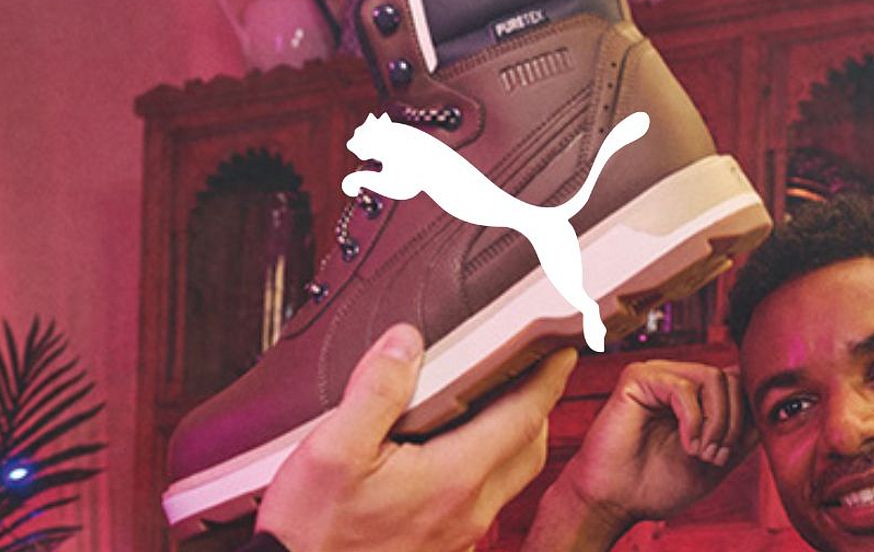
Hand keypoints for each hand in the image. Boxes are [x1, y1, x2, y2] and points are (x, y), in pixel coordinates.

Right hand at [258, 324, 578, 551]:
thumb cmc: (312, 532)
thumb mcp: (332, 449)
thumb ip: (376, 389)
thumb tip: (406, 342)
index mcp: (454, 477)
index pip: (523, 416)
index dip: (547, 377)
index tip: (560, 349)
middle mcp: (468, 510)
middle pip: (529, 448)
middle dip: (537, 406)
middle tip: (529, 370)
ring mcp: (459, 535)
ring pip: (509, 478)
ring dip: (512, 438)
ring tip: (489, 404)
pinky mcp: (444, 550)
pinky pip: (483, 502)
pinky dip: (485, 468)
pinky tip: (449, 454)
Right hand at [526, 360, 749, 550]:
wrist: (616, 501)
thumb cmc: (658, 484)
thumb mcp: (717, 459)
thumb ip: (742, 434)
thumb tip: (769, 408)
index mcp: (696, 397)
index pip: (739, 385)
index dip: (747, 417)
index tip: (732, 454)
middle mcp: (678, 379)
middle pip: (732, 379)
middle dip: (734, 423)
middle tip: (716, 457)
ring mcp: (658, 375)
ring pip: (715, 378)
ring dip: (717, 422)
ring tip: (702, 452)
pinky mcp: (638, 378)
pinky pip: (684, 387)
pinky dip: (694, 420)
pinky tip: (687, 445)